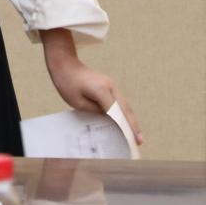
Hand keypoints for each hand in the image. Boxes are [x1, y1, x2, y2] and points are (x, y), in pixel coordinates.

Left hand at [42, 30, 143, 146]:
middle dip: (133, 125)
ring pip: (125, 105)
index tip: (131, 139)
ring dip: (131, 119)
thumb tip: (109, 118)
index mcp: (102, 91)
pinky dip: (125, 113)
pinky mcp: (110, 86)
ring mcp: (112, 85)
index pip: (116, 112)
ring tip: (137, 135)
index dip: (125, 127)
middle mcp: (111, 87)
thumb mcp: (78, 103)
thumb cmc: (68, 83)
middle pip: (125, 109)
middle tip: (139, 141)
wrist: (66, 64)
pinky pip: (120, 102)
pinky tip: (128, 122)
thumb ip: (95, 111)